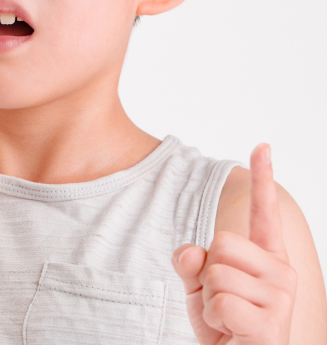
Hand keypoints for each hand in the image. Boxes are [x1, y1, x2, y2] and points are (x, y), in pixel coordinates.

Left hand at [172, 144, 297, 343]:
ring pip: (216, 273)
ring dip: (208, 300)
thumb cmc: (224, 325)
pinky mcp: (272, 324)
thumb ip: (191, 263)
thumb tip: (189, 251)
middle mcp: (282, 272)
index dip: (263, 177)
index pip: (264, 212)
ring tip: (226, 319)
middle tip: (221, 300)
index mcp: (267, 257)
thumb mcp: (199, 288)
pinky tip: (231, 332)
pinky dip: (214, 319)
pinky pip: (220, 302)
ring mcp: (281, 298)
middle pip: (221, 243)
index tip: (261, 145)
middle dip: (208, 272)